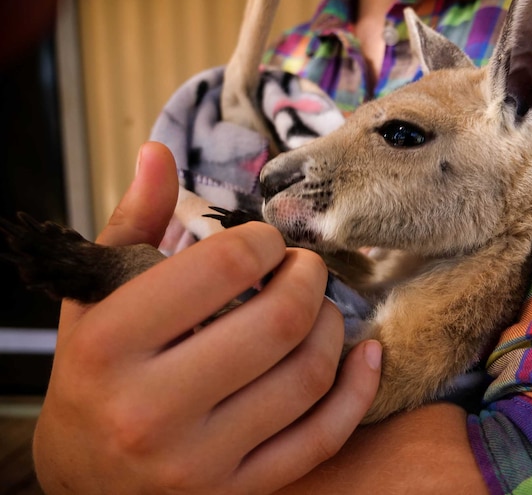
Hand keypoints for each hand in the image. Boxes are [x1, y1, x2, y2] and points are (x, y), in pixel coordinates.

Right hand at [32, 142, 381, 493]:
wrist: (85, 481)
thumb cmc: (95, 373)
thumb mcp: (98, 296)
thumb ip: (132, 223)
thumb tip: (158, 151)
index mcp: (110, 346)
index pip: (222, 268)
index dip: (262, 241)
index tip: (265, 242)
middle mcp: (150, 410)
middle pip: (278, 322)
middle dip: (309, 278)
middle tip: (304, 268)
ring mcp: (198, 461)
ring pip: (307, 376)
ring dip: (334, 326)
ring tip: (320, 308)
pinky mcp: (237, 491)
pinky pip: (322, 438)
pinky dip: (358, 389)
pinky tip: (366, 353)